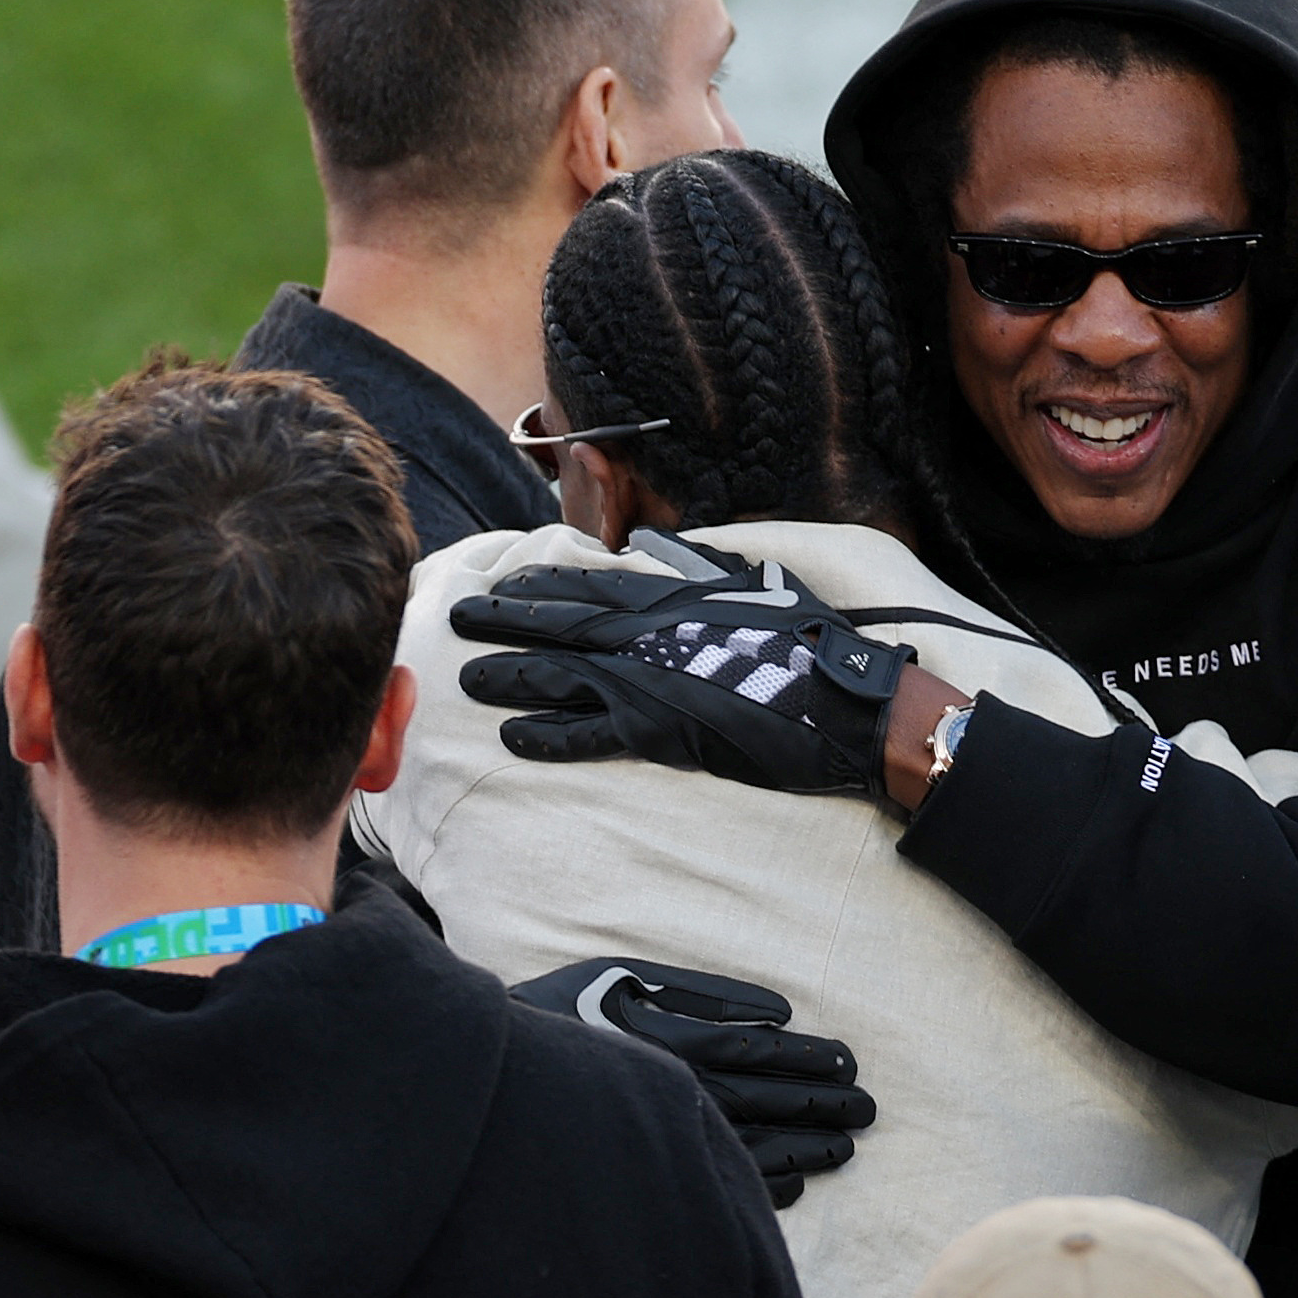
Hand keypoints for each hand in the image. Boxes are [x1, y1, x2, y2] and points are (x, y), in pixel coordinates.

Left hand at [451, 529, 912, 799]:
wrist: (842, 701)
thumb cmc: (809, 642)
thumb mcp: (753, 587)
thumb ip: (703, 573)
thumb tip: (667, 558)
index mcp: (670, 595)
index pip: (587, 581)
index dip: (539, 582)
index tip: (503, 581)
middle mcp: (647, 632)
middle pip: (557, 622)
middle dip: (502, 619)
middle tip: (455, 618)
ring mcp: (646, 680)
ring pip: (558, 675)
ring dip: (507, 676)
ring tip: (466, 680)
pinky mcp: (656, 731)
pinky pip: (586, 734)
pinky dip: (546, 735)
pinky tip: (511, 738)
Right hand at [511, 955, 875, 1208]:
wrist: (503, 1072)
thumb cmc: (571, 1010)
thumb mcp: (627, 975)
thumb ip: (702, 991)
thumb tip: (777, 1010)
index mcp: (674, 1042)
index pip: (760, 1051)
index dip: (808, 1057)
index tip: (849, 1062)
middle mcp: (675, 1090)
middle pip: (766, 1098)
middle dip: (822, 1102)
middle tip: (867, 1106)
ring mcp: (664, 1130)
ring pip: (751, 1144)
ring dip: (804, 1145)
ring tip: (846, 1145)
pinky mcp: (653, 1158)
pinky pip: (717, 1179)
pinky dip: (762, 1183)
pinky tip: (796, 1182)